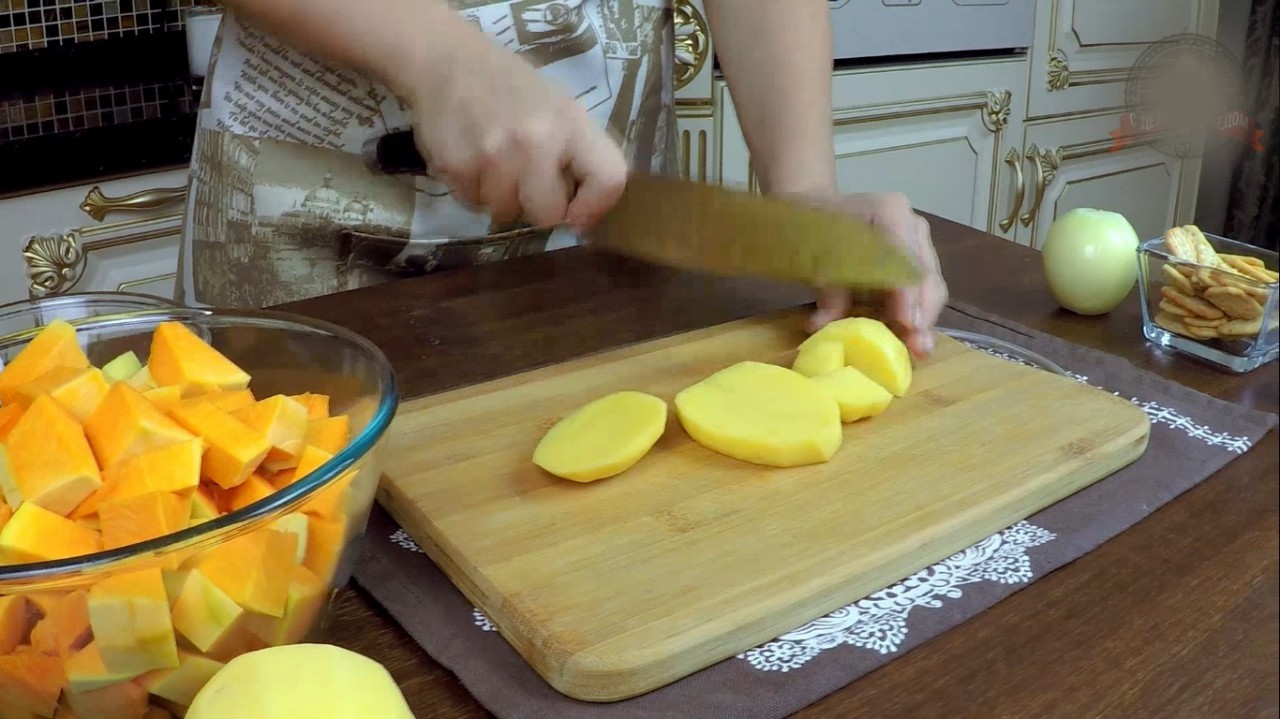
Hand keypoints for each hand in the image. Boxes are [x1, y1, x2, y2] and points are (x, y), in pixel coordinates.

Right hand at [398, 30, 628, 230]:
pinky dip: (472, 189)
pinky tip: (472, 158)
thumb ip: (578, 154)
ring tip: (494, 162)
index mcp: (571, 124)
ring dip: (500, 197)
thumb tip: (583, 213)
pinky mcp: (456, 167)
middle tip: (525, 179)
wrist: (446, 62)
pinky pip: (472, 203)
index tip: (577, 212)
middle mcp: (535, 142)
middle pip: (548, 215)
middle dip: (537, 206)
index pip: (608, 180)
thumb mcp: (559, 107)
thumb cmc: (511, 86)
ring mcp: (493, 157)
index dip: (595, 207)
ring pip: (505, 213)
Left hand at [804, 193, 947, 358]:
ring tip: (919, 348)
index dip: (907, 293)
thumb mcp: (818, 260)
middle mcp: (912, 226)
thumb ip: (828, 293)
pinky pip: (924, 291)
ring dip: (924, 319)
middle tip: (918, 346)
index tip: (907, 322)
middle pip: (925, 274)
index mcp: (889, 213)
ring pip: (931, 285)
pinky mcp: (917, 263)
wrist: (818, 214)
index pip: (905, 257)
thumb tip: (821, 325)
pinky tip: (912, 337)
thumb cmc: (817, 232)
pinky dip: (917, 315)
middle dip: (922, 313)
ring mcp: (919, 243)